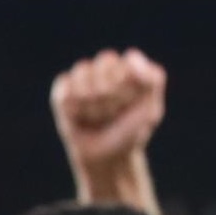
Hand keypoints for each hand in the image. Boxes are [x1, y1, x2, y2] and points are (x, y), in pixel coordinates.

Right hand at [52, 49, 167, 168]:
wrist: (108, 158)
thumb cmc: (131, 132)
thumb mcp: (151, 109)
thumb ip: (152, 79)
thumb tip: (129, 56)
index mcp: (129, 67)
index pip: (128, 63)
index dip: (129, 88)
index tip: (132, 105)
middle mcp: (105, 67)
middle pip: (105, 62)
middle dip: (111, 95)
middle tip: (114, 113)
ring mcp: (82, 77)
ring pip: (83, 73)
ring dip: (92, 103)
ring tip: (97, 117)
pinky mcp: (63, 92)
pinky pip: (66, 91)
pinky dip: (73, 108)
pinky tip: (80, 118)